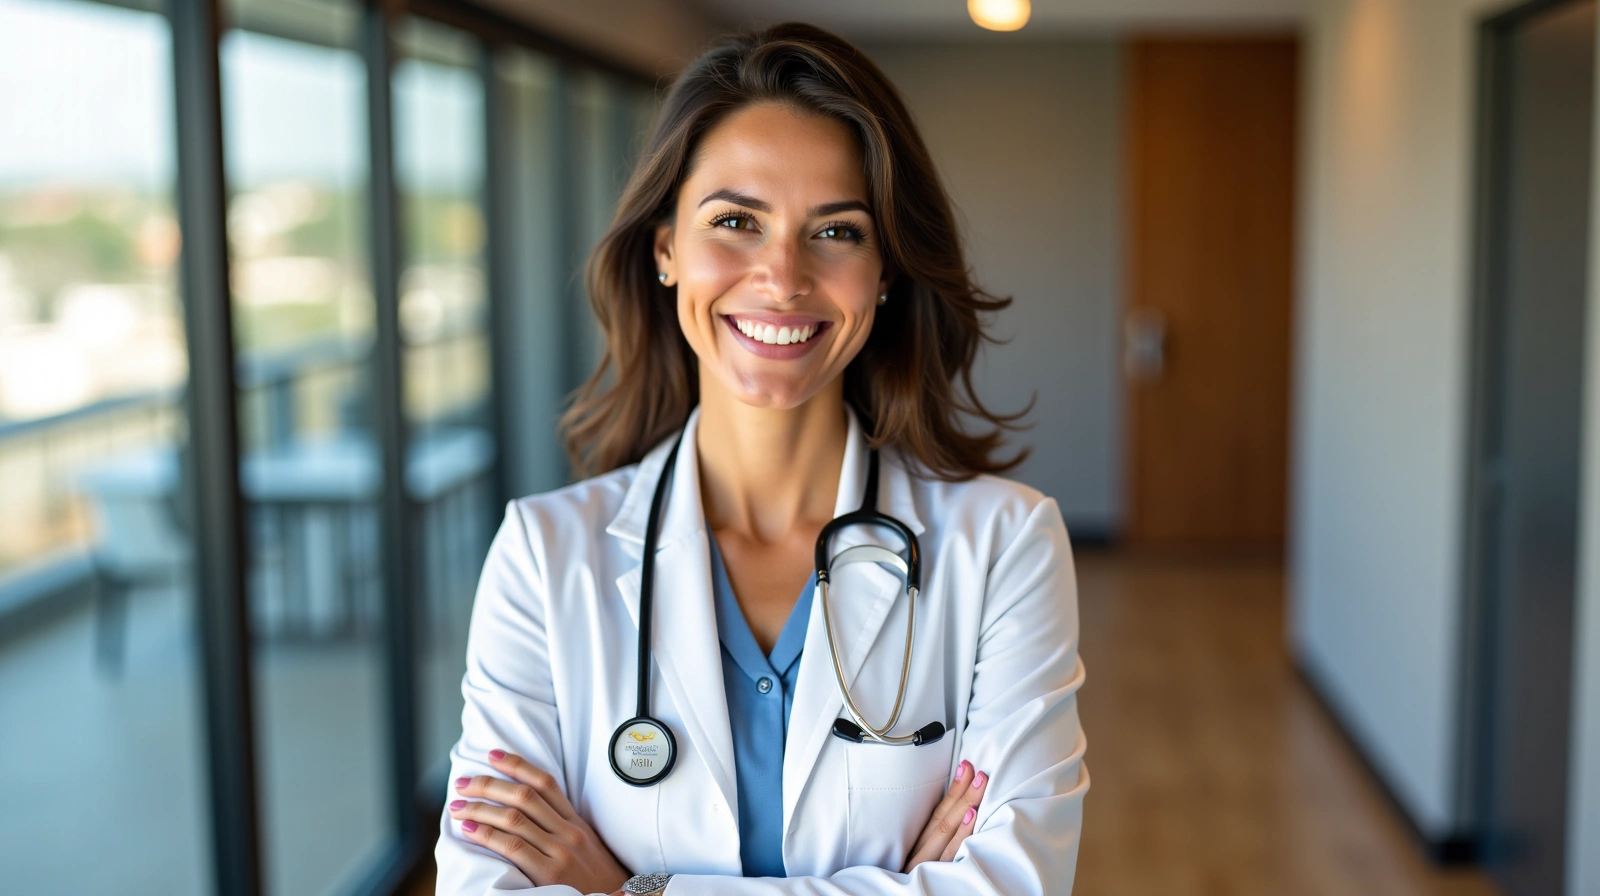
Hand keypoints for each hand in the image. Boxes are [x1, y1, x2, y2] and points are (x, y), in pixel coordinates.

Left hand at [450, 749, 630, 893]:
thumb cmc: (597, 881)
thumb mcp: (587, 847)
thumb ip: (563, 829)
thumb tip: (530, 813)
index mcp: (577, 823)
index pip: (545, 783)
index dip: (517, 765)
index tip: (493, 755)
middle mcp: (568, 832)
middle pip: (524, 795)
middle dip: (488, 785)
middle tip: (463, 783)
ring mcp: (559, 852)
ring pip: (513, 818)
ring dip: (479, 808)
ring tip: (458, 806)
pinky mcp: (549, 874)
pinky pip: (513, 847)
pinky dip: (486, 835)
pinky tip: (469, 829)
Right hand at [902, 759, 988, 871]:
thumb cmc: (904, 887)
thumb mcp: (915, 864)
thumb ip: (931, 843)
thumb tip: (956, 815)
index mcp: (916, 849)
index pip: (937, 814)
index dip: (952, 790)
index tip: (965, 767)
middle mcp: (920, 856)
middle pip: (942, 819)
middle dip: (962, 792)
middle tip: (977, 770)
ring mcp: (928, 868)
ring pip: (947, 833)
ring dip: (965, 805)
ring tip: (979, 784)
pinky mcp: (935, 878)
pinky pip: (951, 855)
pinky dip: (960, 835)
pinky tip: (970, 818)